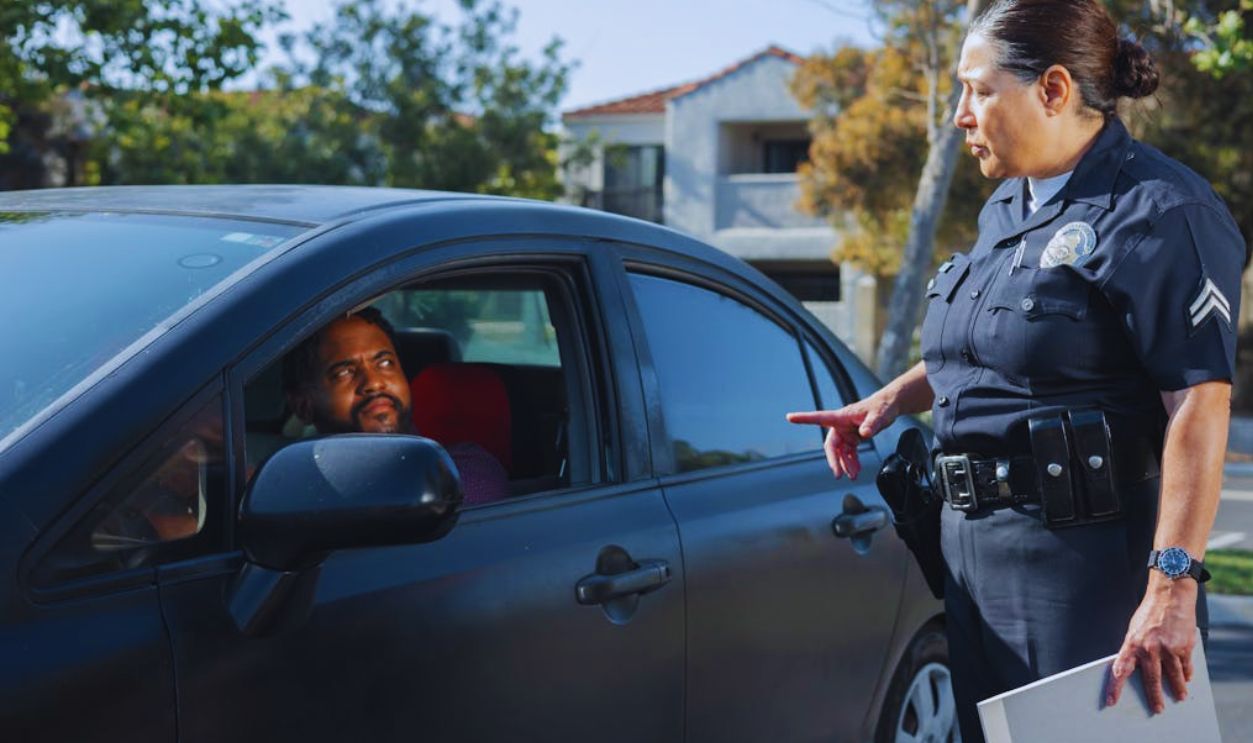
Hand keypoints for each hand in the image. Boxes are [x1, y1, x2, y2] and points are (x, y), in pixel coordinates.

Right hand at [787, 391, 897, 479]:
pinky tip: (856, 470)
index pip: (820, 418)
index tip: (790, 417)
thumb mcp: (879, 415)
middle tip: (838, 474)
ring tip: (852, 475)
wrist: (890, 406)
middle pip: (831, 445)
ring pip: (840, 452)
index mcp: (842, 416)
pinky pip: (849, 452)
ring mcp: (846, 432)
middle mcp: (841, 425)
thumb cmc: (882, 406)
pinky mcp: (853, 437)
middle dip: (834, 460)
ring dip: (845, 464)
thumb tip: (865, 433)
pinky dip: (852, 462)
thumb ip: (872, 424)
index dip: (804, 418)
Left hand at [1105, 574, 1197, 713]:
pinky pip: (1185, 666)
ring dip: (1177, 689)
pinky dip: (1187, 674)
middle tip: (1158, 709)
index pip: (1120, 670)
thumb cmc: (1149, 613)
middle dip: (1154, 697)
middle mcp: (1149, 648)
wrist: (1170, 596)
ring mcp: (1168, 648)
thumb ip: (1135, 648)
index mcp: (1132, 643)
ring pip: (1173, 676)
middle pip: (1151, 680)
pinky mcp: (1184, 646)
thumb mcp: (1134, 629)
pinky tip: (1187, 679)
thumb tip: (1135, 667)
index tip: (1111, 701)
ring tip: (1179, 697)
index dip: (1115, 687)